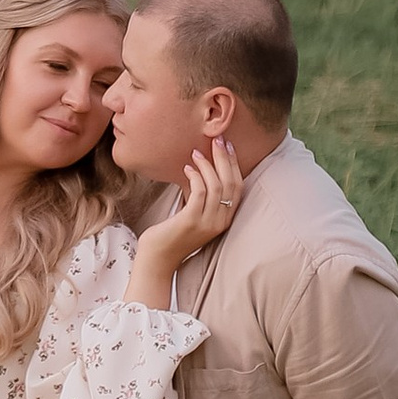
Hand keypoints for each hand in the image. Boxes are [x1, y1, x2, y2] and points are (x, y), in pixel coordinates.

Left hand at [128, 140, 244, 301]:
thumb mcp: (194, 215)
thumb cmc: (173, 234)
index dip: (234, 164)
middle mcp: (221, 221)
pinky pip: (200, 192)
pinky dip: (195, 177)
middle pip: (231, 183)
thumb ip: (202, 199)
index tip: (227, 145)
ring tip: (196, 153)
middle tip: (217, 139)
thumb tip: (201, 171)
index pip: (239, 186)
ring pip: (217, 185)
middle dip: (225, 158)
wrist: (158, 259)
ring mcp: (208, 223)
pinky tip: (186, 169)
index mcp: (225, 219)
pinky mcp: (192, 221)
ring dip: (207, 165)